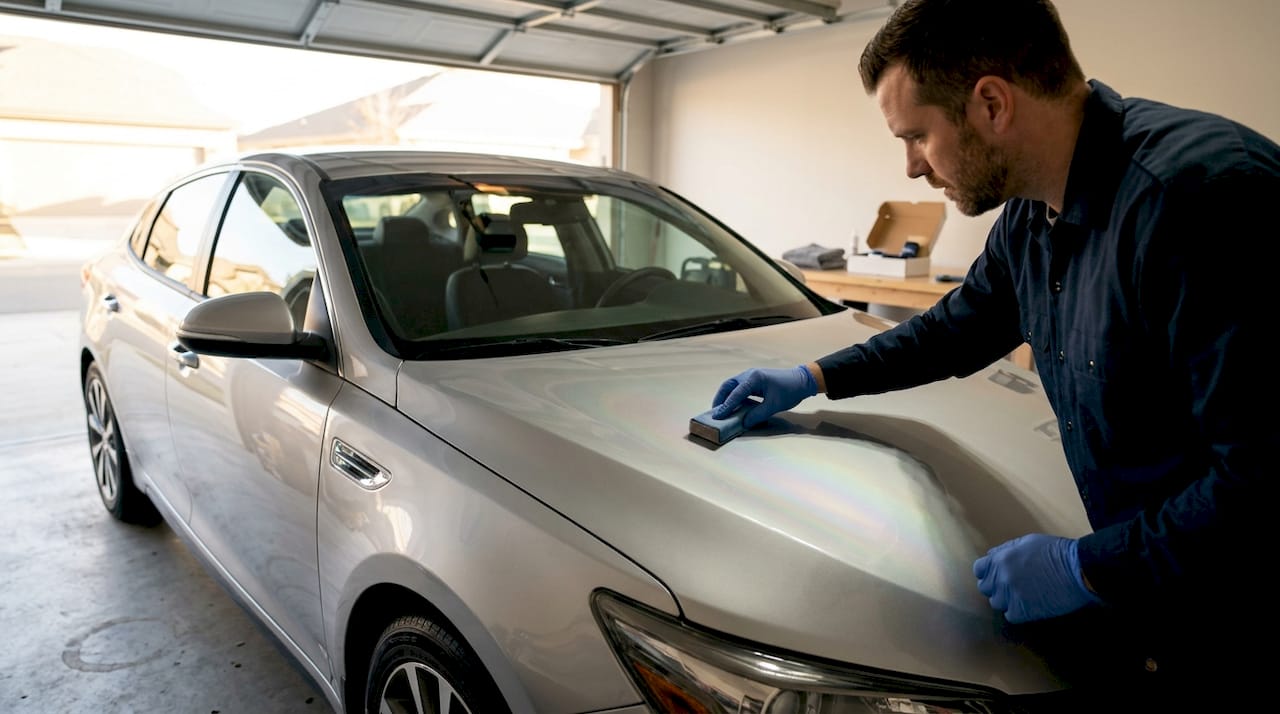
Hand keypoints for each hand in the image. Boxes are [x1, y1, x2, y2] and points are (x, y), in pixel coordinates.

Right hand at [711, 365, 816, 428]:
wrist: (802, 381)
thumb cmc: (790, 391)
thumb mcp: (774, 405)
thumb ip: (757, 415)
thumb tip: (744, 423)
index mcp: (754, 378)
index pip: (736, 393)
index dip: (726, 406)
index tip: (718, 416)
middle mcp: (749, 374)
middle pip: (729, 386)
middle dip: (720, 399)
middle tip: (716, 412)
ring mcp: (751, 376)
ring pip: (733, 386)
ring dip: (726, 397)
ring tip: (721, 410)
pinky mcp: (755, 380)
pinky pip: (740, 387)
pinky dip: (734, 396)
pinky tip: (734, 405)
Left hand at [973, 534, 1099, 623]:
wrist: (1078, 569)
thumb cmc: (1055, 551)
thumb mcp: (1026, 542)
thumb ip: (1005, 550)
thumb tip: (990, 556)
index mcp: (1000, 559)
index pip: (979, 570)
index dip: (987, 572)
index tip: (997, 575)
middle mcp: (1001, 578)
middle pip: (985, 588)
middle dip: (996, 586)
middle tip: (1012, 586)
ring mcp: (1011, 595)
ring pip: (997, 603)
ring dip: (1006, 600)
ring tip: (1023, 595)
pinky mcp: (1024, 611)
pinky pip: (1010, 615)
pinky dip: (1018, 612)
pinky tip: (1030, 604)